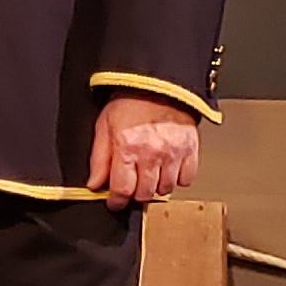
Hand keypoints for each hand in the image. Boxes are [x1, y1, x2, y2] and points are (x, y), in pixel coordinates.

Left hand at [86, 94, 201, 204]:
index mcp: (128, 148)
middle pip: (144, 193)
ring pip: (165, 189)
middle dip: (134, 194)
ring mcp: (174, 153)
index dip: (116, 201)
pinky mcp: (191, 150)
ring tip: (149, 175)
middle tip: (131, 186)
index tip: (114, 202)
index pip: (122, 189)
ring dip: (155, 187)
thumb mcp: (104, 126)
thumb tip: (94, 184)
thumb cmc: (130, 101)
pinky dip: (177, 179)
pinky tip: (168, 170)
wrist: (158, 83)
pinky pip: (187, 179)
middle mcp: (152, 153)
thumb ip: (99, 158)